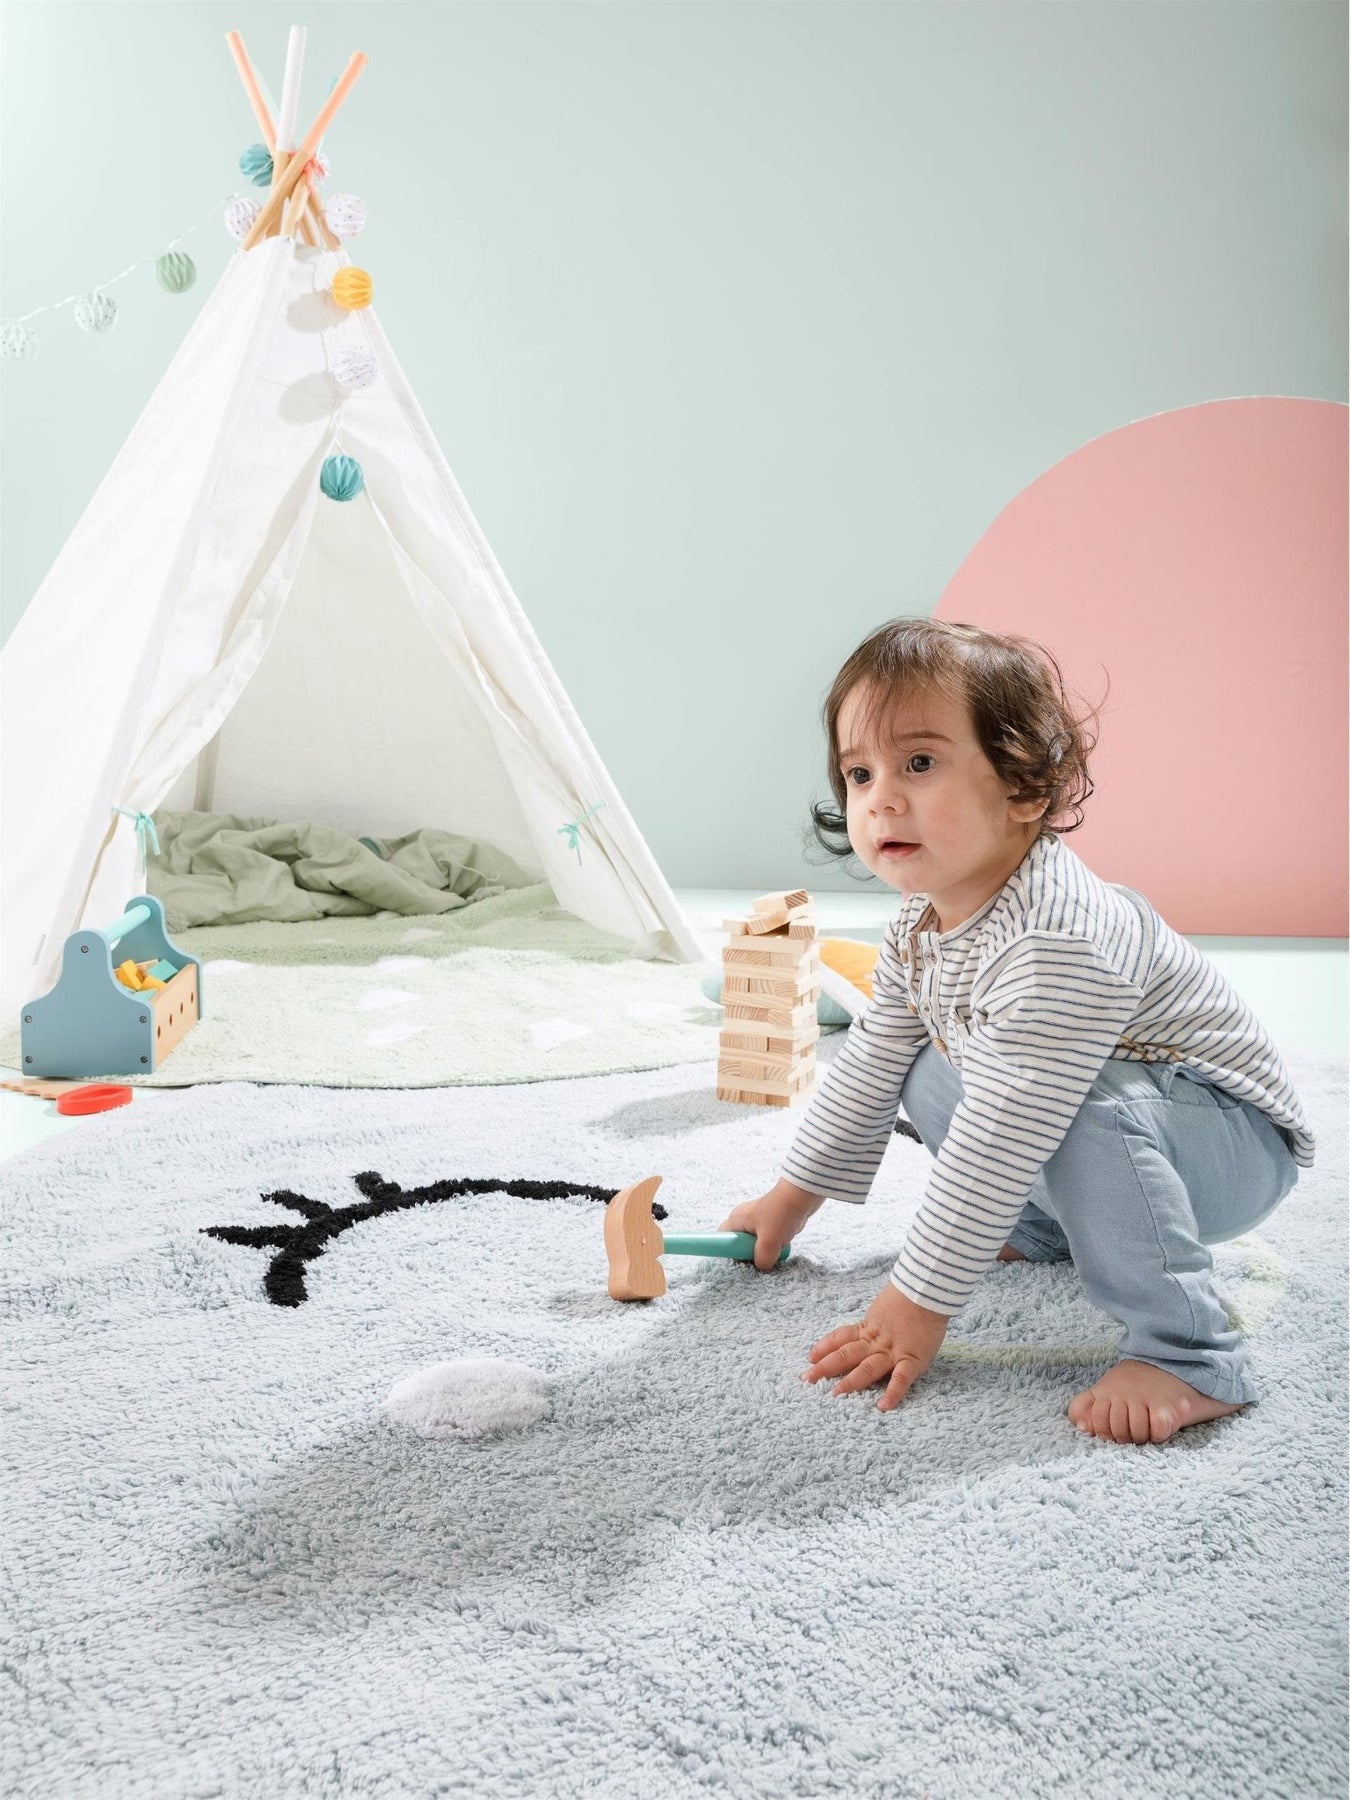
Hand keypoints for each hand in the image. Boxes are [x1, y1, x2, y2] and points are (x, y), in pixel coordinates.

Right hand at [719, 1179, 824, 1270]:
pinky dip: (775, 1244)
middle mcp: (744, 1219)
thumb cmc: (781, 1215)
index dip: (729, 1252)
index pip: (722, 1239)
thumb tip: (762, 1266)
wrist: (803, 1194)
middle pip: (740, 1243)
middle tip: (761, 1258)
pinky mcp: (771, 1220)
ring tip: (775, 1250)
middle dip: (750, 1254)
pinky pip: (768, 1238)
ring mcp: (758, 1219)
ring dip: (766, 1250)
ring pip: (756, 1242)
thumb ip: (761, 1260)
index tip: (742, 1261)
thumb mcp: (768, 1243)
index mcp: (736, 1220)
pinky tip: (783, 1244)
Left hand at [803, 1280, 948, 1410]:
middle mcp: (876, 1342)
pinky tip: (883, 1407)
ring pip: (867, 1368)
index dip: (824, 1347)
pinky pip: (901, 1379)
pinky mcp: (912, 1359)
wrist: (928, 1290)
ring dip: (851, 1382)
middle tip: (806, 1379)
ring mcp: (893, 1352)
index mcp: (869, 1328)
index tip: (810, 1357)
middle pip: (846, 1355)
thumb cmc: (910, 1297)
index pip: (841, 1338)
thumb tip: (863, 1330)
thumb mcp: (884, 1310)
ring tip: (835, 1395)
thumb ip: (874, 1324)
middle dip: (825, 1368)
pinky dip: (893, 1393)